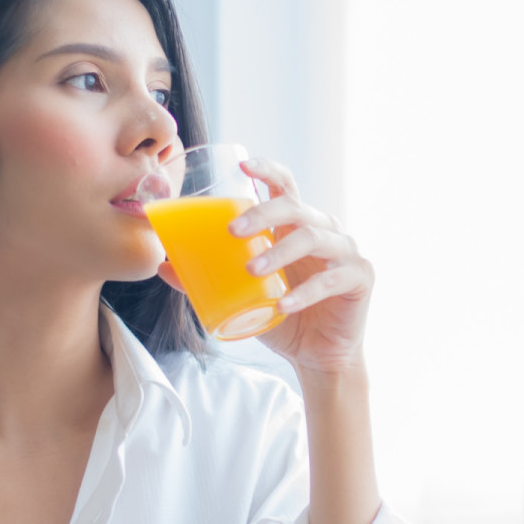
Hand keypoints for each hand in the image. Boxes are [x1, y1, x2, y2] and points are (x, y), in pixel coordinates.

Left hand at [160, 159, 370, 374]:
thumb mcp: (243, 295)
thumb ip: (208, 278)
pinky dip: (305, 292)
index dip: (267, 170)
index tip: (243, 166)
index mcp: (297, 224)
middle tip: (232, 231)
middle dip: (262, 213)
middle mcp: (324, 230)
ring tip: (252, 269)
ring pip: (313, 237)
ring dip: (280, 251)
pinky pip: (331, 279)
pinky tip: (284, 304)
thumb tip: (162, 266)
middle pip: (295, 207)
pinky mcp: (360, 278)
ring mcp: (346, 252)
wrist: (319, 357)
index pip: (285, 185)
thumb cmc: (282, 317)